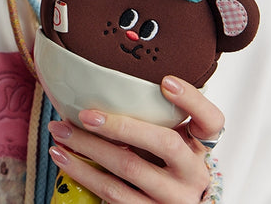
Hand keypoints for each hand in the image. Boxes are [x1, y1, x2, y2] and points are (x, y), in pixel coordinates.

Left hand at [48, 75, 223, 203]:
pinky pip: (112, 193)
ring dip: (87, 148)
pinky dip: (83, 172)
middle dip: (119, 125)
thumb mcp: (170, 141)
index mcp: (200, 147)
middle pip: (163, 143)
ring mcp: (172, 198)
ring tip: (59, 131)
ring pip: (128, 168)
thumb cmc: (163, 165)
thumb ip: (156, 118)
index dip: (192, 100)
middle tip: (85, 114)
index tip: (166, 81)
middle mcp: (192, 173)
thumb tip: (107, 79)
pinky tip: (63, 157)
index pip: (211, 121)